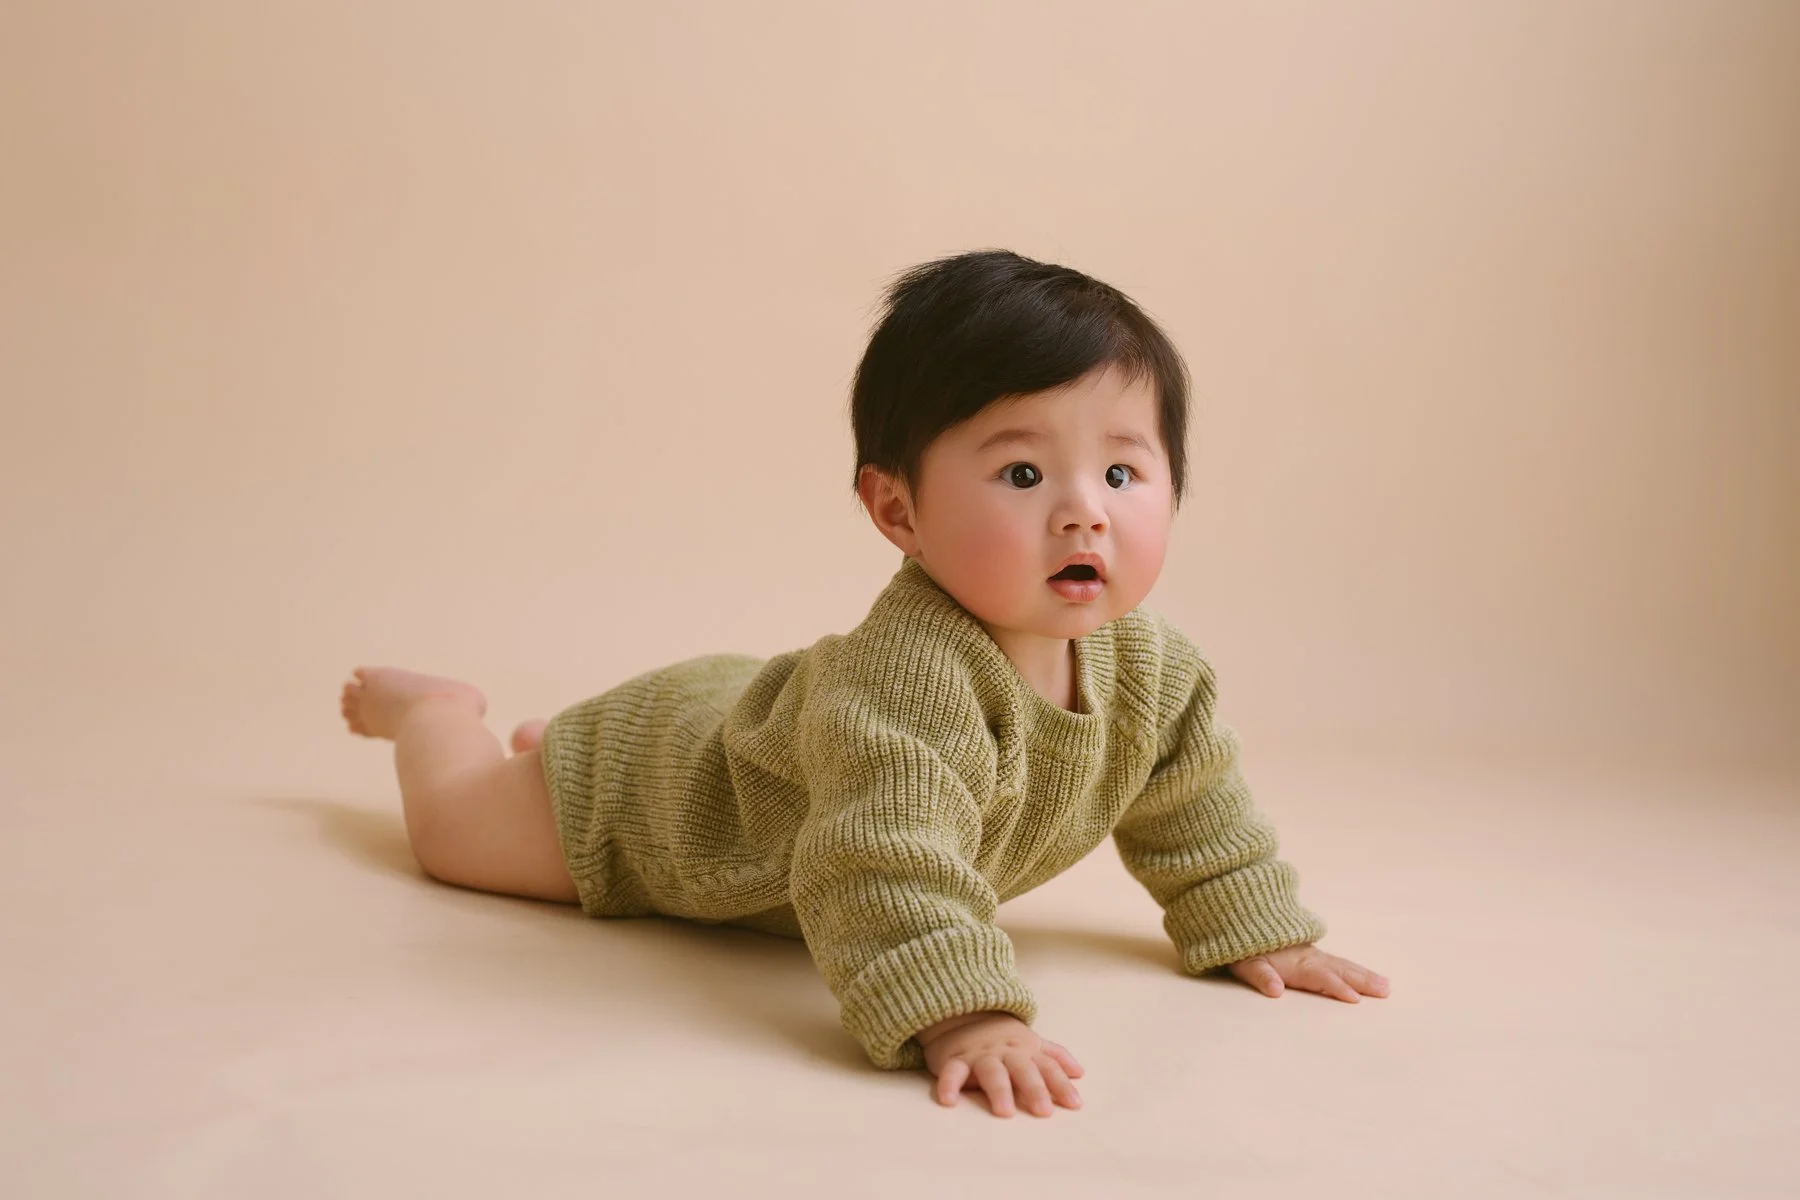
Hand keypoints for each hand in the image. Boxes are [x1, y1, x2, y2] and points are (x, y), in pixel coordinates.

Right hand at [917, 1012, 1083, 1117]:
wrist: (961, 1012)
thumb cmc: (1001, 1037)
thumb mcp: (1030, 1042)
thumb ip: (1054, 1056)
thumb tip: (1080, 1073)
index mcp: (1026, 1049)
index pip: (1048, 1067)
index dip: (1061, 1085)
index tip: (1075, 1104)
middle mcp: (1005, 1052)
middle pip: (1023, 1070)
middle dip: (1034, 1089)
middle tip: (1043, 1111)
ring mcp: (980, 1055)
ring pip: (991, 1072)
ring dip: (999, 1090)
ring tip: (1005, 1112)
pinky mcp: (955, 1059)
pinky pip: (952, 1072)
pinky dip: (949, 1085)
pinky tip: (948, 1101)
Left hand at [1227, 944, 1389, 1002]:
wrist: (1244, 919)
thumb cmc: (1244, 949)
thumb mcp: (1245, 963)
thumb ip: (1260, 975)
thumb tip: (1275, 990)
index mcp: (1295, 963)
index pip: (1320, 977)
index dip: (1336, 987)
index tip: (1355, 999)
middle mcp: (1309, 958)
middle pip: (1339, 970)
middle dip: (1362, 981)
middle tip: (1385, 990)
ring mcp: (1313, 956)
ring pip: (1342, 965)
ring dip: (1364, 975)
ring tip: (1386, 986)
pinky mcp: (1313, 955)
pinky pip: (1338, 963)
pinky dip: (1355, 970)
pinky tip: (1366, 976)